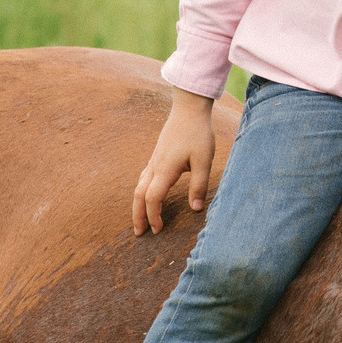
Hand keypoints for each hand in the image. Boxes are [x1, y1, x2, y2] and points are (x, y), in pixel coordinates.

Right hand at [133, 88, 219, 234]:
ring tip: (139, 220)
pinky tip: (147, 197)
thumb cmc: (198, 133)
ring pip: (138, 187)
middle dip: (137, 216)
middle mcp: (155, 166)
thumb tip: (195, 209)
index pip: (152, 198)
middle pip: (139, 195)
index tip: (158, 230)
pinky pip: (143, 178)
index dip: (153, 216)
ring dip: (137, 205)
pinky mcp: (157, 156)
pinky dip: (141, 192)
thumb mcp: (203, 160)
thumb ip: (198, 185)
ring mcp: (154, 160)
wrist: (188, 109)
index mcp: (165, 169)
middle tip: (139, 233)